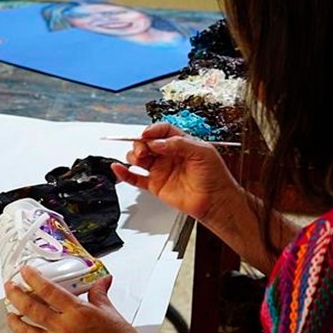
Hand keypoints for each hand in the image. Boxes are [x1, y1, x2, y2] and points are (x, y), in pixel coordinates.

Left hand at [5, 267, 159, 332]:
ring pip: (26, 331)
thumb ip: (100, 295)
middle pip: (30, 308)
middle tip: (10, 288)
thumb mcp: (113, 314)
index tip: (25, 272)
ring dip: (15, 320)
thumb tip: (101, 282)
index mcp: (78, 312)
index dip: (33, 278)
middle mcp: (64, 328)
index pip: (48, 290)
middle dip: (16, 295)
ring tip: (11, 314)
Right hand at [111, 123, 241, 222]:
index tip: (147, 135)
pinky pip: (135, 178)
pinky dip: (124, 173)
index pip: (162, 131)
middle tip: (143, 149)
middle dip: (141, 143)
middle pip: (146, 143)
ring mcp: (161, 170)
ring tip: (139, 158)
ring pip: (139, 158)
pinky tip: (117, 168)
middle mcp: (168, 155)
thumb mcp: (202, 152)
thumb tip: (158, 142)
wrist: (215, 201)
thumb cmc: (215, 176)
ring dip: (133, 155)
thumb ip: (179, 144)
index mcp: (180, 143)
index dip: (153, 131)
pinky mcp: (155, 185)